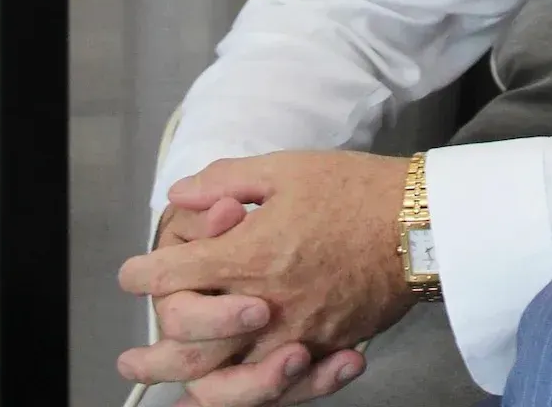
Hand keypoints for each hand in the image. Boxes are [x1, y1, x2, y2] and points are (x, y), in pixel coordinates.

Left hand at [119, 151, 415, 406]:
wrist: (420, 223)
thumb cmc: (356, 189)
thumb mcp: (288, 168)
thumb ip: (228, 180)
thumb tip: (181, 195)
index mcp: (252, 254)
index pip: (176, 275)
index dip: (143, 274)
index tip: (132, 273)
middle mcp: (266, 304)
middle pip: (191, 346)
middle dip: (152, 355)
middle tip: (130, 361)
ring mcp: (297, 335)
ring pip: (230, 384)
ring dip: (193, 390)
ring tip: (172, 393)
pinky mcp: (325, 351)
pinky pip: (280, 391)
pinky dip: (253, 399)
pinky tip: (232, 396)